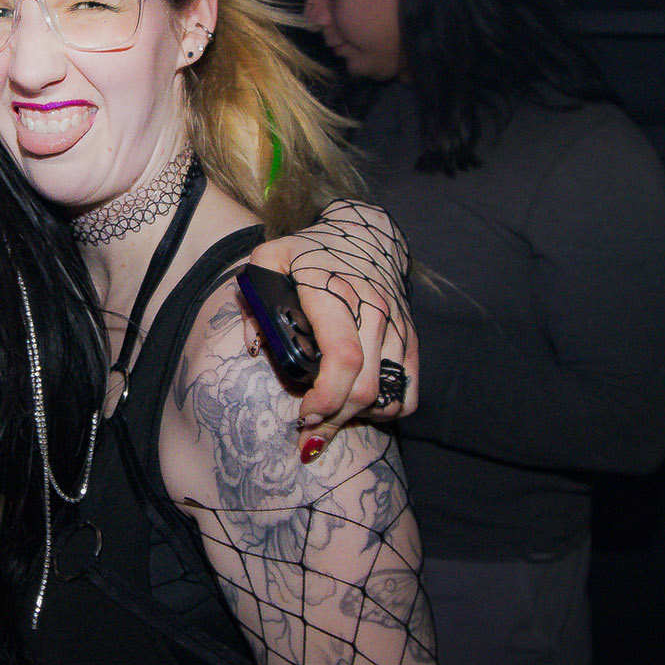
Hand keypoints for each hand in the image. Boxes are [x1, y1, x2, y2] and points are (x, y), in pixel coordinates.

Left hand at [250, 199, 418, 455]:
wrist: (366, 235)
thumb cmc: (310, 253)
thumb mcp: (271, 259)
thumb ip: (254, 296)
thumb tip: (255, 346)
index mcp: (334, 292)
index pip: (342, 356)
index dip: (326, 395)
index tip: (304, 413)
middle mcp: (373, 311)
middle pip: (364, 388)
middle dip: (333, 419)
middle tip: (308, 428)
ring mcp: (396, 327)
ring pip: (386, 397)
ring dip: (356, 419)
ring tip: (330, 416)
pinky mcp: (411, 339)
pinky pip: (407, 393)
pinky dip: (384, 410)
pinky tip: (359, 406)